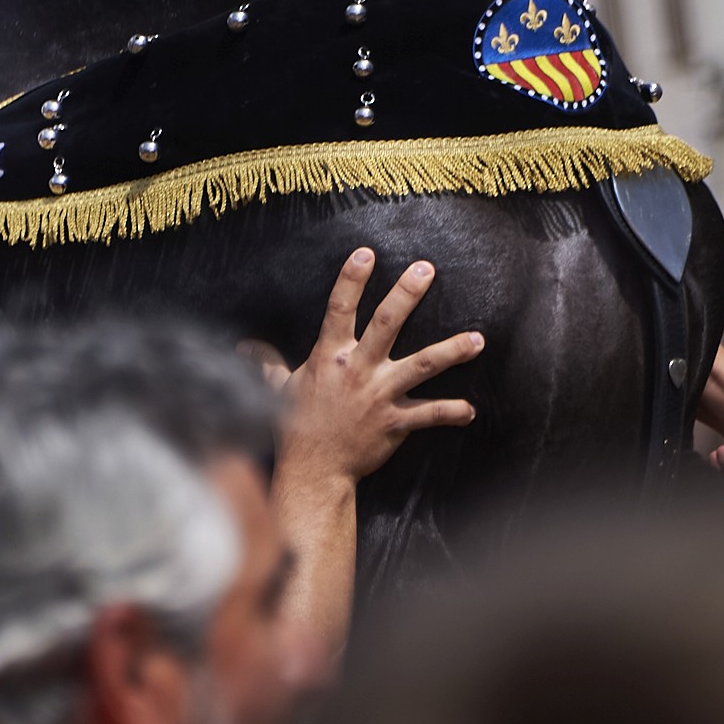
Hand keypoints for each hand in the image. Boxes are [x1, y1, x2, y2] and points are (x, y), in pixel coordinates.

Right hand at [276, 250, 484, 488]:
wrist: (313, 469)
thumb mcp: (277, 388)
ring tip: (477, 339)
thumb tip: (246, 347)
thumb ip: (267, 362)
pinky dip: (451, 412)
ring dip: (450, 351)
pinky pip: (429, 414)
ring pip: (421, 366)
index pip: (339, 308)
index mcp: (329, 356)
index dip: (351, 280)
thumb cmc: (294, 426)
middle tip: (426, 270)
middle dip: (407, 295)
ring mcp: (379, 395)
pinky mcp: (395, 422)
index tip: (366, 254)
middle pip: (386, 323)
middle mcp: (357, 370)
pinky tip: (470, 410)